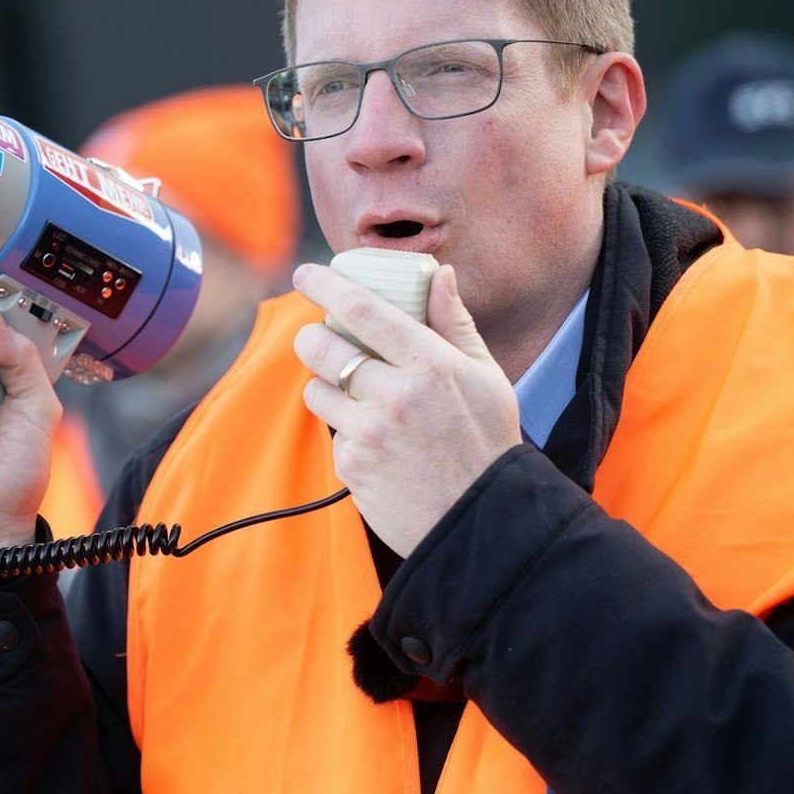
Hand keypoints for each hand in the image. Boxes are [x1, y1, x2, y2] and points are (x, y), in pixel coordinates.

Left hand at [293, 262, 521, 557]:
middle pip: (320, 347)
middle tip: (319, 338)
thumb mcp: (486, 375)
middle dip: (311, 337)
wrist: (482, 521)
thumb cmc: (487, 442)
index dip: (325, 284)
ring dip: (328, 386)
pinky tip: (379, 442)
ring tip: (360, 397)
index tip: (306, 272)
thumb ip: (455, 322)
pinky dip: (346, 430)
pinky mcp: (352, 467)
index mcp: (430, 363)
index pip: (362, 309)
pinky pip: (332, 433)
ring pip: (316, 390)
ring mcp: (369, 433)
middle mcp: (395, 395)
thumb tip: (440, 274)